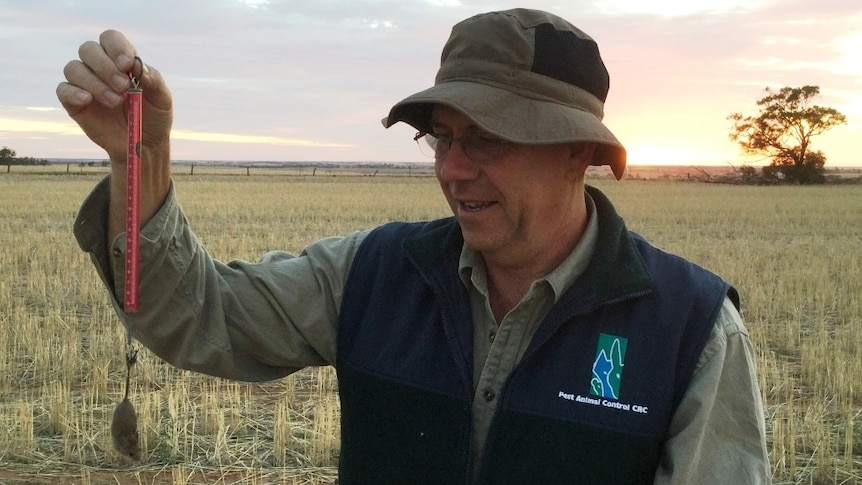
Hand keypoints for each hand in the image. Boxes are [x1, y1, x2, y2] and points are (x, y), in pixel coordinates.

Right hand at [57, 30, 172, 163]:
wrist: (144, 144)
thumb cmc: (154, 117)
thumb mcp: (162, 99)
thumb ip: (153, 80)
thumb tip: (137, 65)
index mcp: (121, 60)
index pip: (110, 39)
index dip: (116, 47)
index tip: (127, 64)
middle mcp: (100, 67)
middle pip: (88, 49)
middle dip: (105, 66)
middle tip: (123, 86)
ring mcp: (85, 84)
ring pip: (74, 68)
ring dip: (94, 82)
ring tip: (115, 102)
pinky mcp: (74, 102)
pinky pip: (63, 89)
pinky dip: (74, 92)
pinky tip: (88, 100)